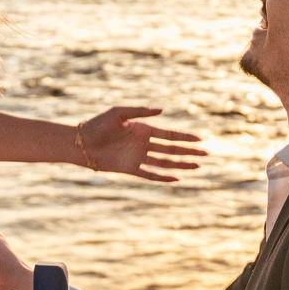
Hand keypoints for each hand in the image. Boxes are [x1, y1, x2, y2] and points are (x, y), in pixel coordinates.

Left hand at [76, 105, 206, 182]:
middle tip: (206, 155)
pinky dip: (162, 177)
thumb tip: (162, 111)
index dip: (185, 138)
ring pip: (165, 162)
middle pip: (171, 150)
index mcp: (143, 130)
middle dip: (189, 152)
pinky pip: (149, 174)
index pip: (169, 135)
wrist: (81, 142)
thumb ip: (140, 111)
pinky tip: (176, 178)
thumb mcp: (119, 112)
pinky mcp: (130, 168)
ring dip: (181, 165)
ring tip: (197, 167)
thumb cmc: (98, 124)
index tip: (200, 140)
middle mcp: (143, 144)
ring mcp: (138, 157)